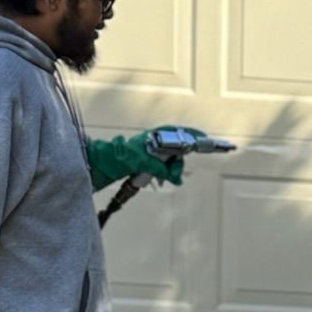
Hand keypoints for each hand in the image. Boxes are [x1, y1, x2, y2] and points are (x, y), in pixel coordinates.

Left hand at [86, 131, 202, 192]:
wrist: (105, 162)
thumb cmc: (120, 156)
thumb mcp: (142, 162)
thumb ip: (160, 168)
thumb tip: (175, 178)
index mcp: (156, 136)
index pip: (180, 133)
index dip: (194, 136)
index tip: (206, 140)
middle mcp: (157, 141)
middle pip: (180, 150)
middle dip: (179, 163)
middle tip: (174, 176)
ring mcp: (154, 152)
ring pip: (173, 161)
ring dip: (172, 171)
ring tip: (166, 179)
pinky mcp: (151, 161)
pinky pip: (166, 168)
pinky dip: (168, 174)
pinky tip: (166, 179)